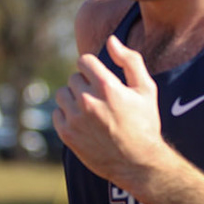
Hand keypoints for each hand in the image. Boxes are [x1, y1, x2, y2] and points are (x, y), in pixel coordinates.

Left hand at [52, 36, 170, 187]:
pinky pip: (57, 114)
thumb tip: (111, 41)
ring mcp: (75, 119)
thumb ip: (130, 60)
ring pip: (63, 94)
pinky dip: (67, 115)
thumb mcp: (146, 89)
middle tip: (101, 99)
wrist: (137, 163)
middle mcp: (88, 101)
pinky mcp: (67, 135)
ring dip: (74, 98)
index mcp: (107, 87)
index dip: (92, 67)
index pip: (84, 61)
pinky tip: (83, 123)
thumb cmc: (145, 124)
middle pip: (74, 77)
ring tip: (91, 110)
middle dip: (86, 84)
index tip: (99, 77)